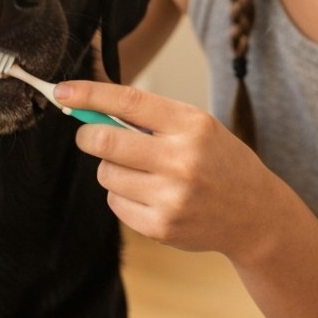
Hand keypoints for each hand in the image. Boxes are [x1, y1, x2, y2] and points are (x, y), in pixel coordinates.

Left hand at [53, 79, 275, 258]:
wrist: (256, 214)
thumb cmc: (219, 160)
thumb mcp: (197, 126)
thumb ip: (149, 117)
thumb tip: (89, 109)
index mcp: (191, 125)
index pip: (127, 101)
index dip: (88, 95)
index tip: (62, 91)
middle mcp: (181, 160)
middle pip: (104, 141)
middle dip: (88, 135)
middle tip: (90, 135)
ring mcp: (170, 197)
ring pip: (105, 173)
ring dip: (112, 168)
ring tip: (142, 171)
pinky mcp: (160, 226)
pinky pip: (115, 203)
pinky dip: (123, 195)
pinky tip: (150, 195)